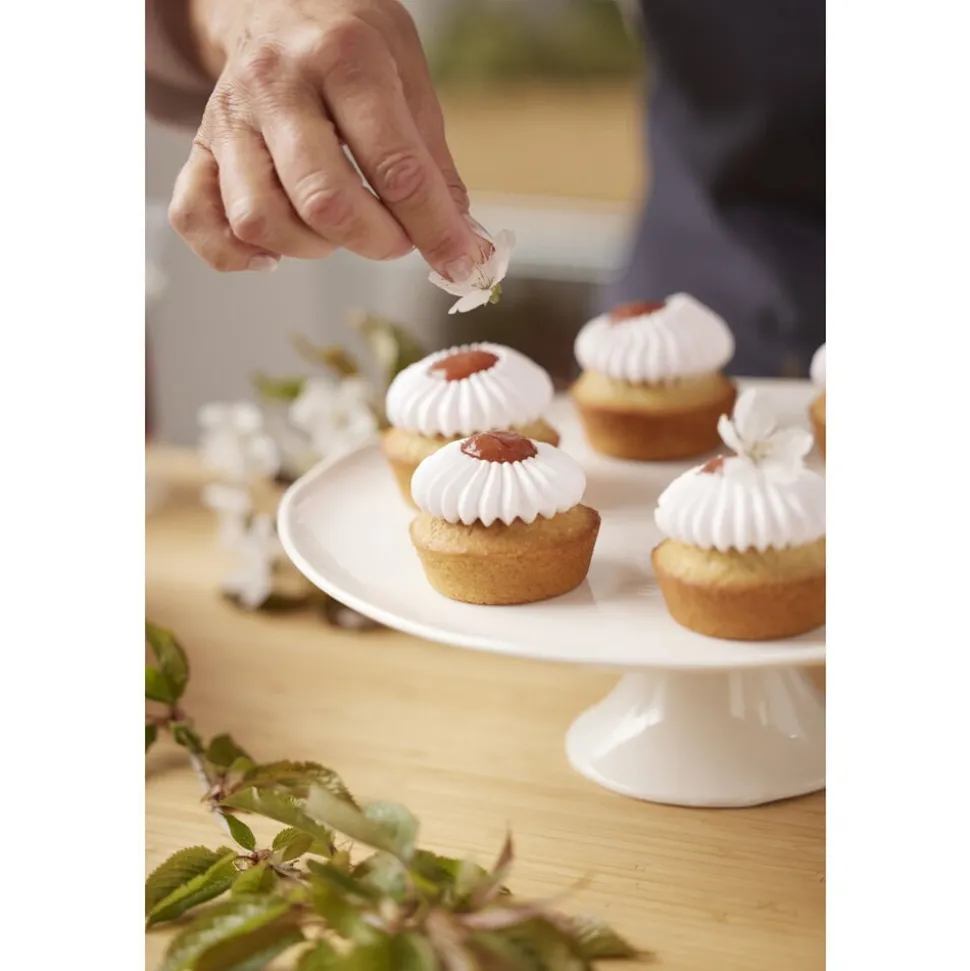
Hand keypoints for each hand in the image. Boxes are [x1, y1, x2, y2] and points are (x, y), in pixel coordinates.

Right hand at [168, 0, 486, 277]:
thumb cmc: (351, 43)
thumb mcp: (410, 77)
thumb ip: (434, 163)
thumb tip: (464, 244)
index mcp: (344, 58)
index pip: (395, 167)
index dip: (435, 229)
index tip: (462, 262)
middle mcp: (277, 84)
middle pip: (324, 201)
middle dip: (376, 241)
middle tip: (396, 238)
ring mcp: (229, 118)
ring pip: (259, 219)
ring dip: (312, 247)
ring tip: (338, 229)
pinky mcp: (199, 147)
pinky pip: (196, 218)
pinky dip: (234, 253)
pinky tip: (274, 251)